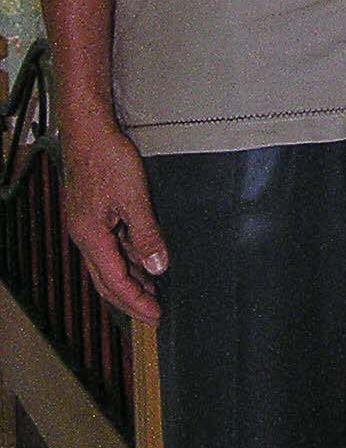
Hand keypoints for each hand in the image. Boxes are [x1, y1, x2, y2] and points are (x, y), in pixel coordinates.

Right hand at [57, 112, 166, 323]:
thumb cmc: (107, 158)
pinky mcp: (93, 215)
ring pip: (108, 264)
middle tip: (153, 315)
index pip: (115, 282)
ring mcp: (87, 226)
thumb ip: (146, 235)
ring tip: (152, 292)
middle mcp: (85, 236)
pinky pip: (110, 247)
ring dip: (129, 280)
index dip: (136, 302)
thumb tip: (158, 267)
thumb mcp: (134, 198)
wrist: (88, 131)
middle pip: (107, 280)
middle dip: (130, 300)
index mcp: (92, 237)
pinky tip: (141, 260)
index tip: (155, 316)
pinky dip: (126, 259)